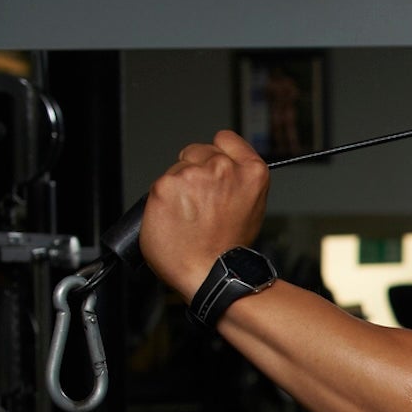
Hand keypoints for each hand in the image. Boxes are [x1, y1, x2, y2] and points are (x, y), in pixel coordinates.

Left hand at [141, 131, 270, 301]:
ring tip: (189, 215)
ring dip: (178, 188)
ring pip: (176, 168)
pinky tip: (174, 218)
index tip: (214, 167)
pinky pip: (159, 185)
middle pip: (197, 151)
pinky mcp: (164, 185)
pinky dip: (162, 201)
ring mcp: (191, 175)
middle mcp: (222, 168)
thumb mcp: (252, 207)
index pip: (226, 139)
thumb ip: (238, 181)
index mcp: (251, 171)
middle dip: (195, 170)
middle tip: (201, 202)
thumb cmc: (229, 247)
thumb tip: (224, 170)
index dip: (217, 153)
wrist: (210, 272)